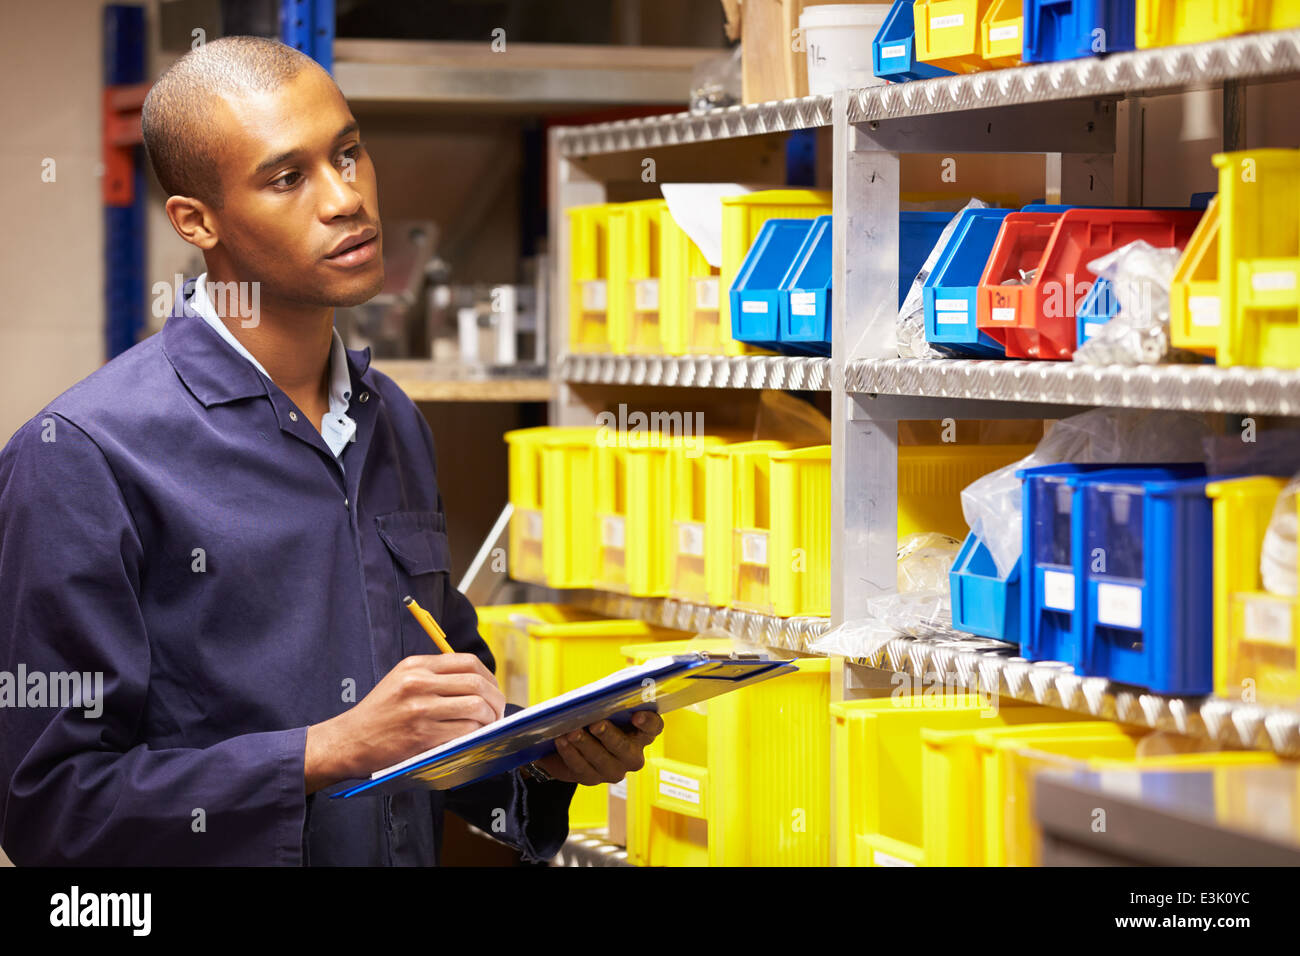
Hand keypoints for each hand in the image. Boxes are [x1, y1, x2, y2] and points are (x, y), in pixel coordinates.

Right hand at [305, 653, 504, 792]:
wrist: (348, 741)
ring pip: (474, 707)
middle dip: (496, 699)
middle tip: (498, 711)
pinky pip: (463, 731)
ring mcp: (420, 709)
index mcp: (416, 666)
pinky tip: (473, 738)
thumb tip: (476, 683)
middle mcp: (419, 683)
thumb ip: (434, 677)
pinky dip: (475, 735)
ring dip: (489, 719)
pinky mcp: (422, 735)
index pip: (467, 662)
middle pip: (476, 683)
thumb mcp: (401, 681)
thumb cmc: (378, 714)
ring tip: (488, 726)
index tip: (493, 690)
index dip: (489, 677)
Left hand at [532, 711, 663, 785]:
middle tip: (595, 724)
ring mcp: (614, 770)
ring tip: (571, 732)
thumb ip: (608, 698)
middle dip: (610, 736)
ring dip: (585, 745)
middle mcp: (632, 755)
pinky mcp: (592, 778)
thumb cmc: (593, 714)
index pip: (654, 727)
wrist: (570, 739)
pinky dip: (570, 753)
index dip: (648, 722)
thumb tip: (601, 693)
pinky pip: (581, 768)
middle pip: (626, 748)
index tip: (636, 715)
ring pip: (602, 760)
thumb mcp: (603, 704)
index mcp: (641, 732)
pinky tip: (561, 741)